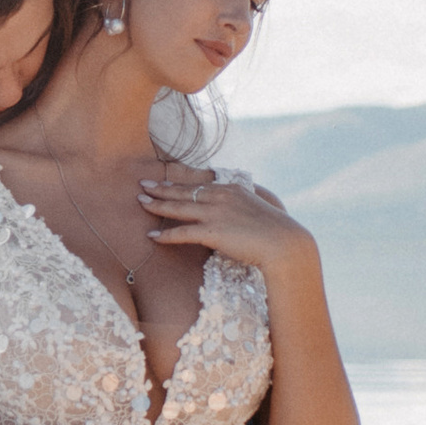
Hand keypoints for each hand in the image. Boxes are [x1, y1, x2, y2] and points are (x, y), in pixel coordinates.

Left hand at [137, 167, 306, 275]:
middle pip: (184, 191)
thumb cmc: (276, 233)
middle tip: (143, 184)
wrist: (285, 244)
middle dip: (161, 188)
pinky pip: (182, 233)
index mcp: (232, 189)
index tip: (165, 180)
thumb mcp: (257, 212)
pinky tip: (152, 236)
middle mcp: (221, 197)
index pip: (199, 184)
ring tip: (140, 202)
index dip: (179, 183)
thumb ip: (242, 209)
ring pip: (179, 207)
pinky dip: (165, 235)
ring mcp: (216, 213)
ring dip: (157, 204)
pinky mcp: (213, 232)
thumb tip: (234, 218)